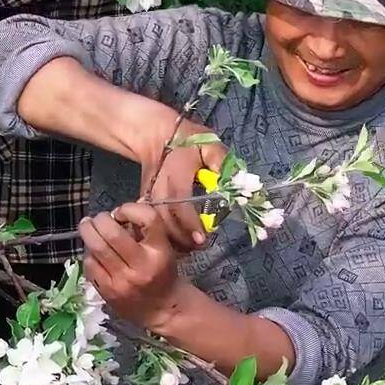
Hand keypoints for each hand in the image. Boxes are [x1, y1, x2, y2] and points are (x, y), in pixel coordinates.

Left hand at [81, 203, 185, 331]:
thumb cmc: (162, 273)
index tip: (121, 213)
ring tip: (89, 229)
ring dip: (88, 234)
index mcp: (160, 252)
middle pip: (111, 233)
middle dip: (100, 220)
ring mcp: (122, 281)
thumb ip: (143, 228)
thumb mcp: (163, 248)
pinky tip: (95, 254)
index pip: (147, 218)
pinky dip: (89, 255)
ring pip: (95, 248)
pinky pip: (90, 265)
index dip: (129, 209)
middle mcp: (141, 266)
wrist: (164, 310)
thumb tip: (117, 210)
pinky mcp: (108, 292)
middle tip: (98, 219)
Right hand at [136, 110, 227, 252]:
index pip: (179, 204)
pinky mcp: (145, 200)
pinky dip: (162, 234)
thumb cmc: (188, 142)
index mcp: (175, 176)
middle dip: (181, 238)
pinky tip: (176, 241)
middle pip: (164, 221)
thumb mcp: (210, 146)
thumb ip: (223, 163)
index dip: (190, 224)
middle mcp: (158, 189)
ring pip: (155, 224)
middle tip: (200, 247)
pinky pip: (151, 222)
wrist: (157, 136)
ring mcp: (149, 196)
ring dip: (171, 239)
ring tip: (190, 248)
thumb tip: (240, 183)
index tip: (203, 239)